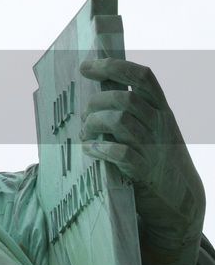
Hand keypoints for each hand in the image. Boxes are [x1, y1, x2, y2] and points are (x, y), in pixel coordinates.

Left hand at [80, 58, 205, 246]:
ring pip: (119, 121)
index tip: (86, 66)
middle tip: (85, 116)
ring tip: (87, 135)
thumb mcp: (151, 127)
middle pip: (124, 98)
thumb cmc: (155, 157)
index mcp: (160, 109)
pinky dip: (99, 149)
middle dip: (96, 103)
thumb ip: (130, 107)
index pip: (142, 76)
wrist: (180, 198)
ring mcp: (153, 147)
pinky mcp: (144, 171)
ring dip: (93, 125)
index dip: (112, 66)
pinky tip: (90, 150)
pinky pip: (120, 153)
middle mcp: (159, 124)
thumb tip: (98, 84)